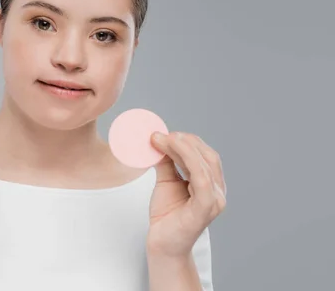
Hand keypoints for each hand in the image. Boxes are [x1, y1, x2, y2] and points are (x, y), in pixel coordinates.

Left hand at [146, 131, 226, 257]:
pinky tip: (172, 151)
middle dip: (185, 142)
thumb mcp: (166, 182)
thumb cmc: (167, 215)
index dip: (188, 141)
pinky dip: (188, 161)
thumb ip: (166, 162)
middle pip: (207, 157)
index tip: (165, 133)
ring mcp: (214, 201)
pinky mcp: (205, 209)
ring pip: (204, 165)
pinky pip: (201, 181)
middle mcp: (217, 191)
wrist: (162, 244)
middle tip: (161, 135)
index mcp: (211, 184)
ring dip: (183, 148)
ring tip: (162, 139)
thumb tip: (159, 140)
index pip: (205, 155)